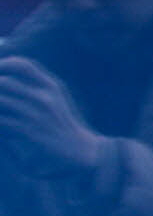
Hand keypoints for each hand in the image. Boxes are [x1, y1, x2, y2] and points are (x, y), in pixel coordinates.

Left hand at [0, 56, 111, 176]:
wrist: (81, 151)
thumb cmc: (63, 126)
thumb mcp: (56, 100)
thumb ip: (36, 87)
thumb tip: (7, 86)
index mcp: (52, 86)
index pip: (23, 65)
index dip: (3, 65)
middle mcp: (45, 97)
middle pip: (4, 82)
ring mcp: (37, 114)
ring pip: (1, 100)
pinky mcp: (29, 131)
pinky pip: (2, 121)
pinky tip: (0, 126)